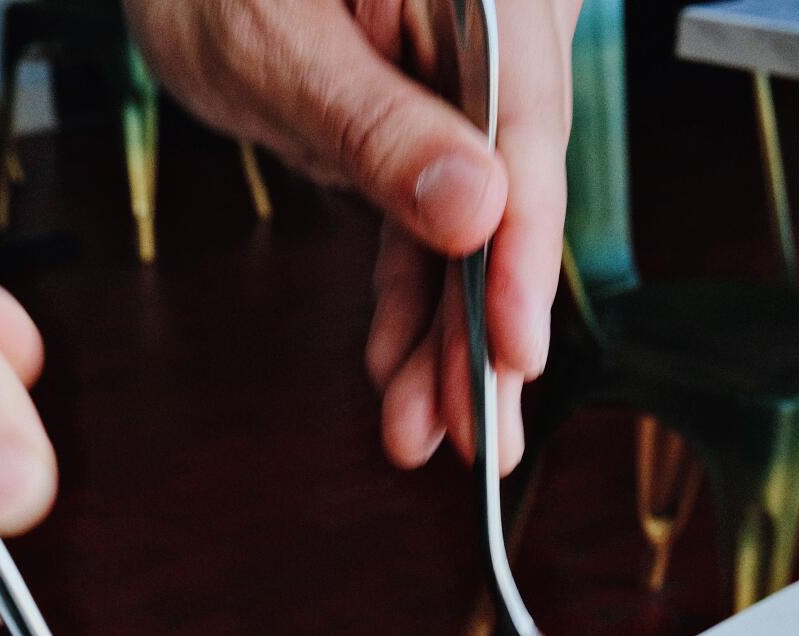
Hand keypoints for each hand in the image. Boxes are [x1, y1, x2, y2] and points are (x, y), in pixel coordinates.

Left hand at [127, 0, 578, 472]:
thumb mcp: (275, 44)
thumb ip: (376, 123)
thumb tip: (476, 206)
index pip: (523, 120)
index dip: (523, 247)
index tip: (514, 346)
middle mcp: (492, 31)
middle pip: (513, 193)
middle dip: (487, 327)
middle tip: (478, 433)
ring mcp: (467, 89)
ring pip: (476, 232)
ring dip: (451, 342)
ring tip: (428, 431)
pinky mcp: (432, 135)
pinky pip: (434, 232)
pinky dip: (415, 308)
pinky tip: (402, 377)